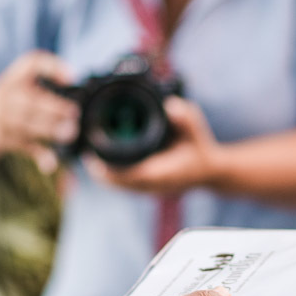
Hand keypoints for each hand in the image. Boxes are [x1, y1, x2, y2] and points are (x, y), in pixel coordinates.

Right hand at [0, 51, 79, 172]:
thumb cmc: (10, 98)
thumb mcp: (20, 81)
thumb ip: (46, 77)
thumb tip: (73, 82)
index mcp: (15, 76)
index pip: (32, 62)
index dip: (52, 66)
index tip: (72, 78)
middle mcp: (6, 94)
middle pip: (29, 99)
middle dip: (53, 106)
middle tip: (74, 112)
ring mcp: (2, 117)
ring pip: (26, 123)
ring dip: (48, 128)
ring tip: (70, 132)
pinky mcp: (2, 138)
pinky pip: (22, 146)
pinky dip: (37, 154)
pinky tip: (50, 163)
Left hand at [89, 97, 222, 194]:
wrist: (211, 171)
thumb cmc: (201, 148)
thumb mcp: (196, 127)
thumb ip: (185, 117)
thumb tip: (171, 105)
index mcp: (164, 173)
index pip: (130, 175)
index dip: (109, 169)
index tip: (92, 157)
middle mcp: (155, 185)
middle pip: (119, 184)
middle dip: (100, 171)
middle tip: (83, 154)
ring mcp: (151, 190)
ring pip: (120, 187)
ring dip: (104, 175)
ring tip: (88, 157)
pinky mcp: (148, 189)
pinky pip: (125, 185)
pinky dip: (112, 177)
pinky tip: (102, 165)